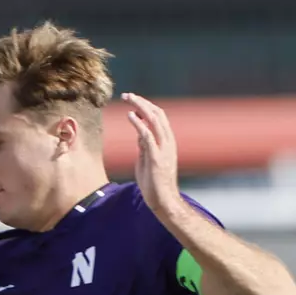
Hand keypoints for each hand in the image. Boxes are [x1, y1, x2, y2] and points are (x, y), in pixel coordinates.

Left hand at [123, 93, 184, 220]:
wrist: (162, 200)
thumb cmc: (154, 183)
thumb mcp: (147, 160)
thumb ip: (145, 147)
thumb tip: (139, 134)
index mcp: (167, 142)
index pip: (159, 117)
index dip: (146, 106)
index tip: (132, 101)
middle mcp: (168, 142)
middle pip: (157, 114)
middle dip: (142, 102)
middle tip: (127, 95)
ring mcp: (163, 149)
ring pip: (154, 120)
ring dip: (140, 107)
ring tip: (128, 99)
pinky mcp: (155, 157)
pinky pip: (147, 135)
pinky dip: (139, 123)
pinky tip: (130, 116)